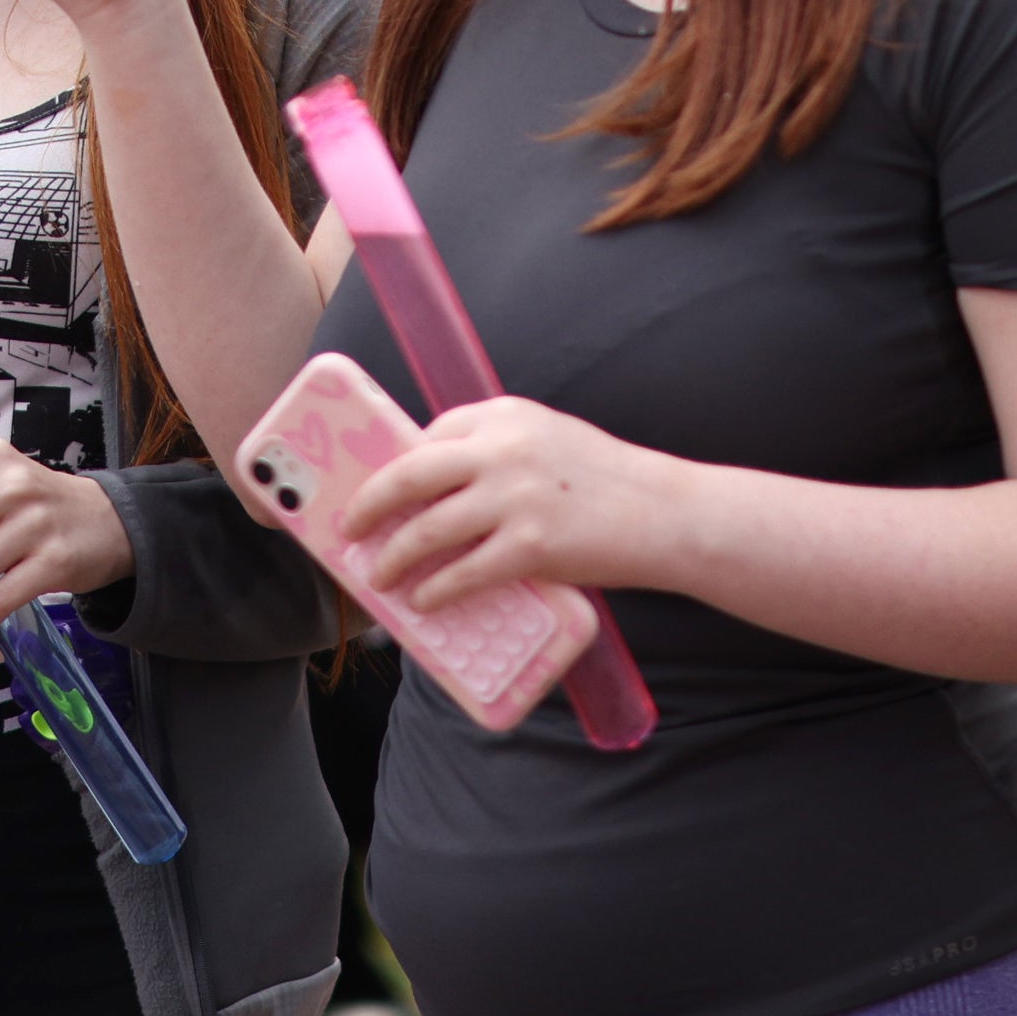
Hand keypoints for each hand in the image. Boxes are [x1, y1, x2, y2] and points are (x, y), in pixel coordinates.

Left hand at [333, 395, 689, 610]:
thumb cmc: (607, 480)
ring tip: (380, 576)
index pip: (428, 436)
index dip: (392, 468)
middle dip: (368, 506)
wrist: (666, 512)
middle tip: (351, 529)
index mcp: (505, 415)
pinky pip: (462, 573)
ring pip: (426, 529)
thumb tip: (439, 488)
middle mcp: (503, 448)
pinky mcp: (531, 545)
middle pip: (408, 475)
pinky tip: (422, 600)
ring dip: (394, 558)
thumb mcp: (549, 440)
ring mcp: (515, 497)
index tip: (374, 491)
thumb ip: (498, 451)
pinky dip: (434, 590)